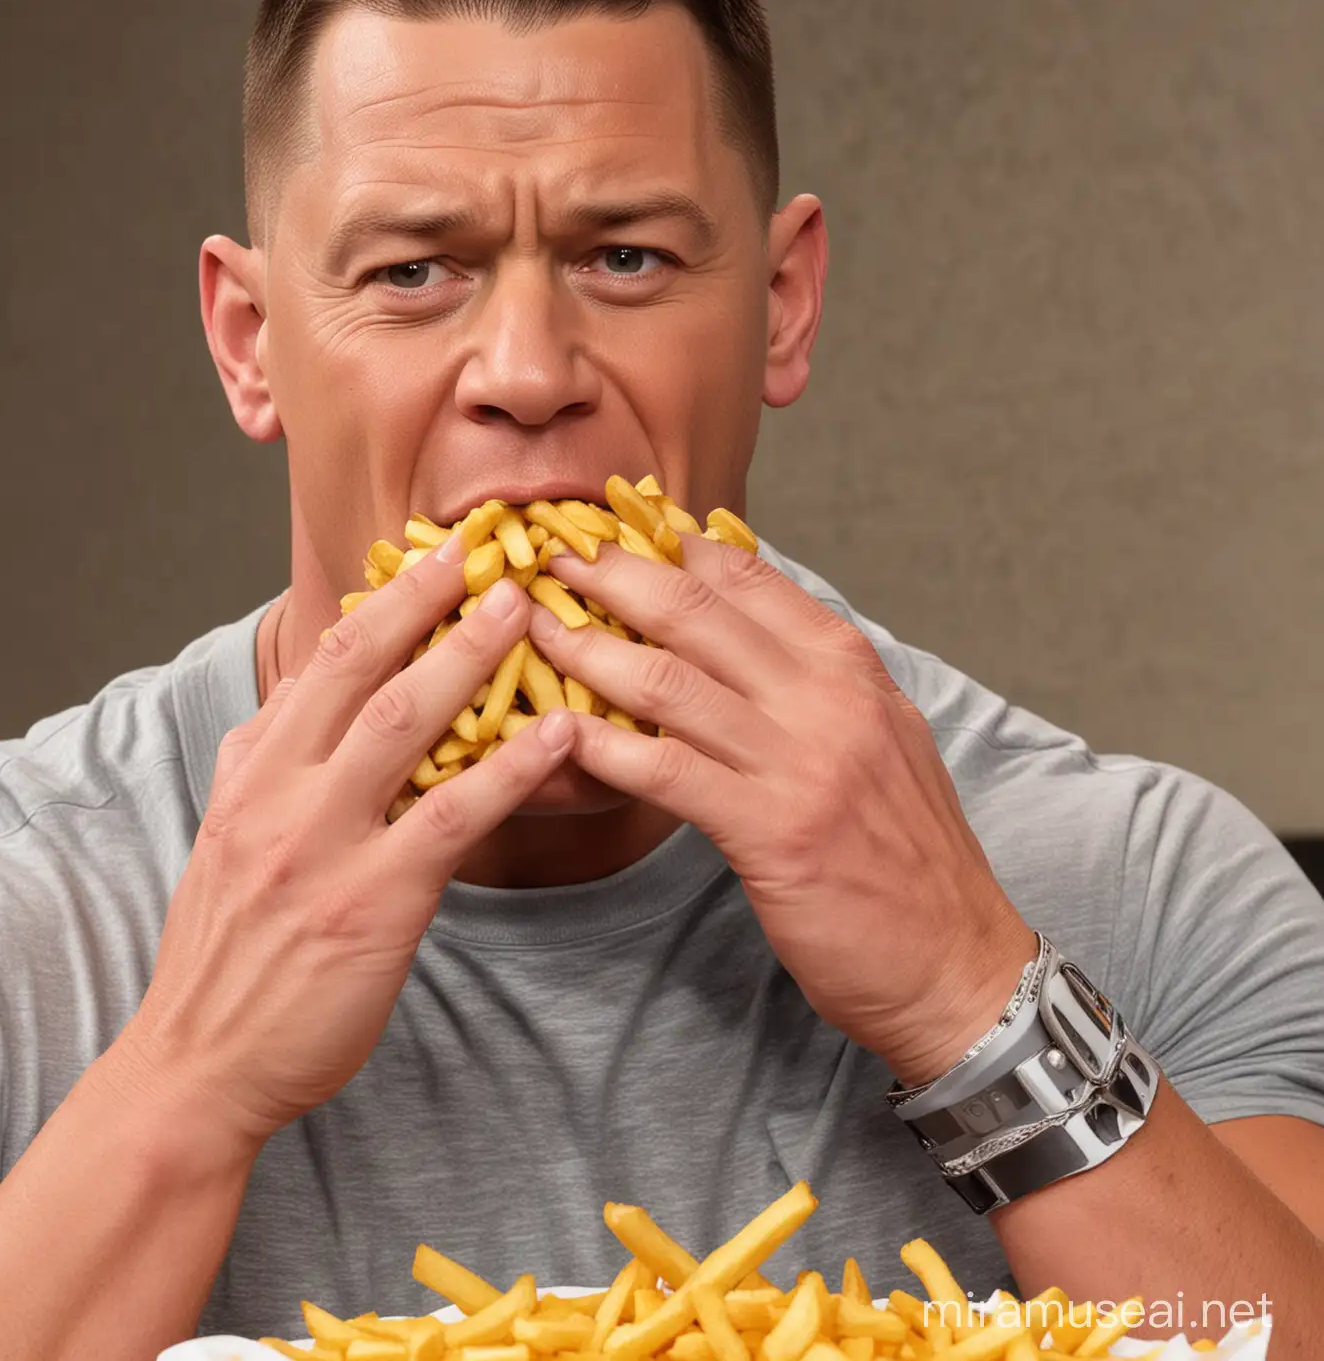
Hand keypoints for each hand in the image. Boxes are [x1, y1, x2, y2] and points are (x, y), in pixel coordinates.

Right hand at [118, 539, 574, 1149]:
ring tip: (524, 610)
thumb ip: (261, 761)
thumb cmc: (223, 953)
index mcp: (251, 769)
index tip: (433, 556)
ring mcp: (326, 843)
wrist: (198, 1063)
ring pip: (406, 723)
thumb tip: (294, 698)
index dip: (385, 599)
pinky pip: (452, 816)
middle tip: (487, 550)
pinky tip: (557, 733)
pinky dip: (509, 766)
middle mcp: (282, 791)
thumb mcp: (223, 835)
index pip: (324, 660)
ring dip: (470, 657)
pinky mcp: (374, 900)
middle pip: (361, 667)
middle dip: (427, 599)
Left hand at [530, 537, 1036, 1086]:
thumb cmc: (906, 852)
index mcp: (848, 665)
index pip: (746, 575)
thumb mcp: (877, 735)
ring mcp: (800, 760)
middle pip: (696, 610)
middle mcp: (826, 696)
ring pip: (669, 681)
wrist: (958, 961)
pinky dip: (604, 747)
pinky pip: (667, 771)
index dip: (667, 544)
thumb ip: (810, 679)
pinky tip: (558, 734)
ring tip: (530, 632)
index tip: (608, 528)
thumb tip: (738, 630)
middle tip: (550, 556)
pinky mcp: (771, 830)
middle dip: (612, 574)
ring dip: (588, 649)